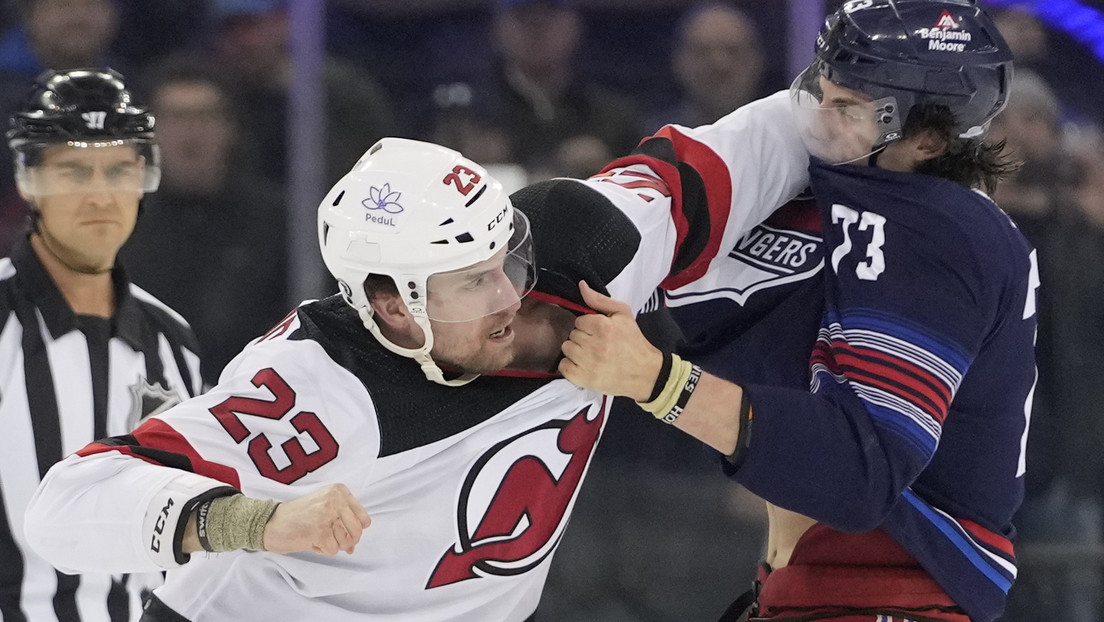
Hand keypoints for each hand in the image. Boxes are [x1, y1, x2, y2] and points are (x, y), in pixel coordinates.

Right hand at [263, 483, 371, 555]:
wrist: (270, 522)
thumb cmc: (296, 516)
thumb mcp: (323, 507)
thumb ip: (343, 520)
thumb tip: (354, 545)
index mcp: (339, 490)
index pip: (364, 518)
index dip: (355, 530)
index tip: (342, 531)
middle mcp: (335, 499)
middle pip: (357, 531)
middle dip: (346, 541)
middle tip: (330, 539)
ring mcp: (328, 515)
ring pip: (347, 542)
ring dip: (333, 545)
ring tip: (318, 537)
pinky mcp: (320, 531)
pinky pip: (333, 550)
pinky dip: (323, 550)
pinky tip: (311, 541)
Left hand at [558, 281, 663, 401]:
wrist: (645, 372)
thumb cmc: (633, 342)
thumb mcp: (623, 314)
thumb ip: (599, 299)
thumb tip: (581, 285)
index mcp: (603, 326)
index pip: (579, 320)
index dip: (589, 325)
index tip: (599, 332)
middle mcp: (594, 345)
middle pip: (572, 334)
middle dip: (583, 337)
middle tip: (597, 344)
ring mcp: (588, 364)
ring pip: (566, 348)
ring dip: (576, 351)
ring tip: (591, 355)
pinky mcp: (583, 379)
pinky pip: (563, 366)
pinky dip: (571, 366)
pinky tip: (584, 365)